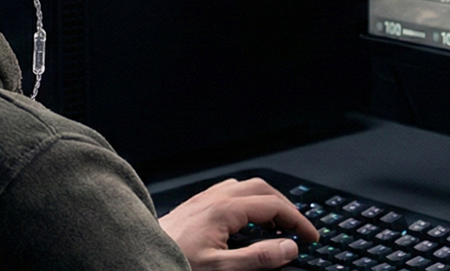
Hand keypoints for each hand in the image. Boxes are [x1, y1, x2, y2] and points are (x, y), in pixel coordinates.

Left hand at [158, 177, 319, 270]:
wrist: (138, 258)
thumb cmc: (174, 261)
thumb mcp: (221, 268)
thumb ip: (257, 258)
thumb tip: (288, 247)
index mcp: (223, 209)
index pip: (273, 205)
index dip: (297, 220)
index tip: (311, 236)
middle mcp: (213, 198)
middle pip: (261, 188)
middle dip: (285, 205)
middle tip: (299, 228)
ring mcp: (202, 200)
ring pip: (244, 187)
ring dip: (266, 200)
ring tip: (277, 224)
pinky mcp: (194, 207)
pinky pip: (228, 192)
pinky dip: (247, 201)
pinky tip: (245, 219)